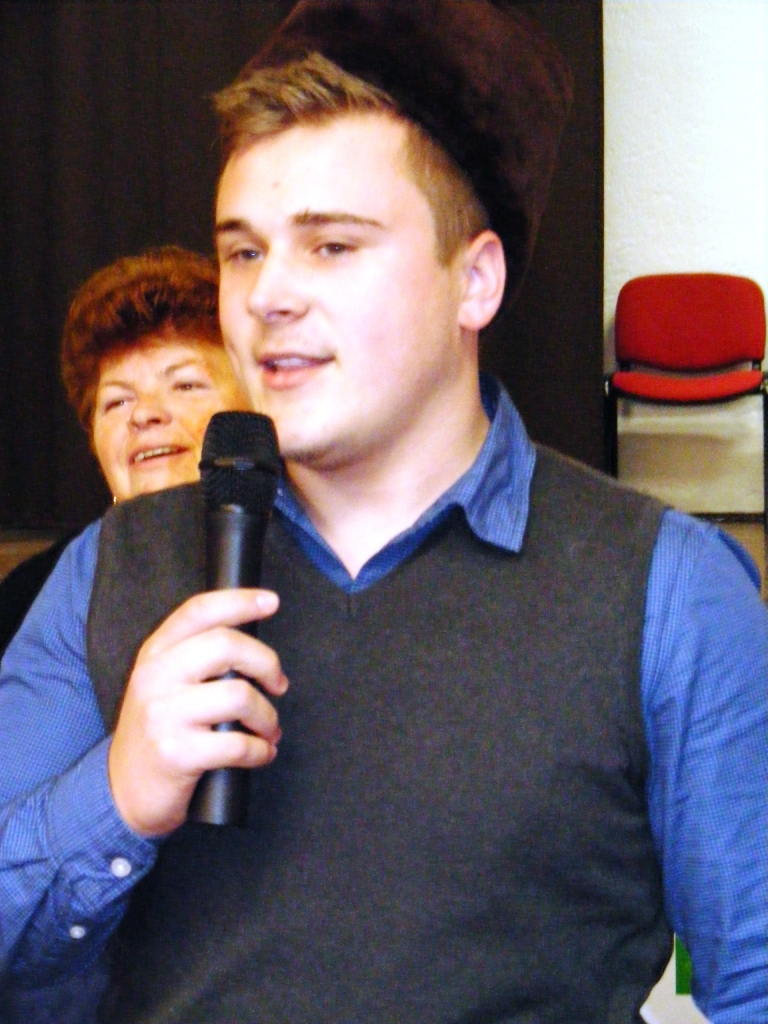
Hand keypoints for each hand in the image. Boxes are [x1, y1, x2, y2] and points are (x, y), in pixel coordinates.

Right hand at [108, 588, 286, 836]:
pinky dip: (261, 750)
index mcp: (155, 653)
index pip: (199, 611)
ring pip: (239, 695)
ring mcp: (163, 715)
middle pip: (227, 645)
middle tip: (278, 684)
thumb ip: (197, 657)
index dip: (239, 601)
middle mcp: (155, 677)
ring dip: (267, 716)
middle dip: (267, 663)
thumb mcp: (164, 684)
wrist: (122, 791)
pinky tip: (260, 753)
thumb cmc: (159, 732)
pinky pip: (238, 744)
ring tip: (267, 729)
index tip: (271, 602)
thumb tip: (255, 646)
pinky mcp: (175, 754)